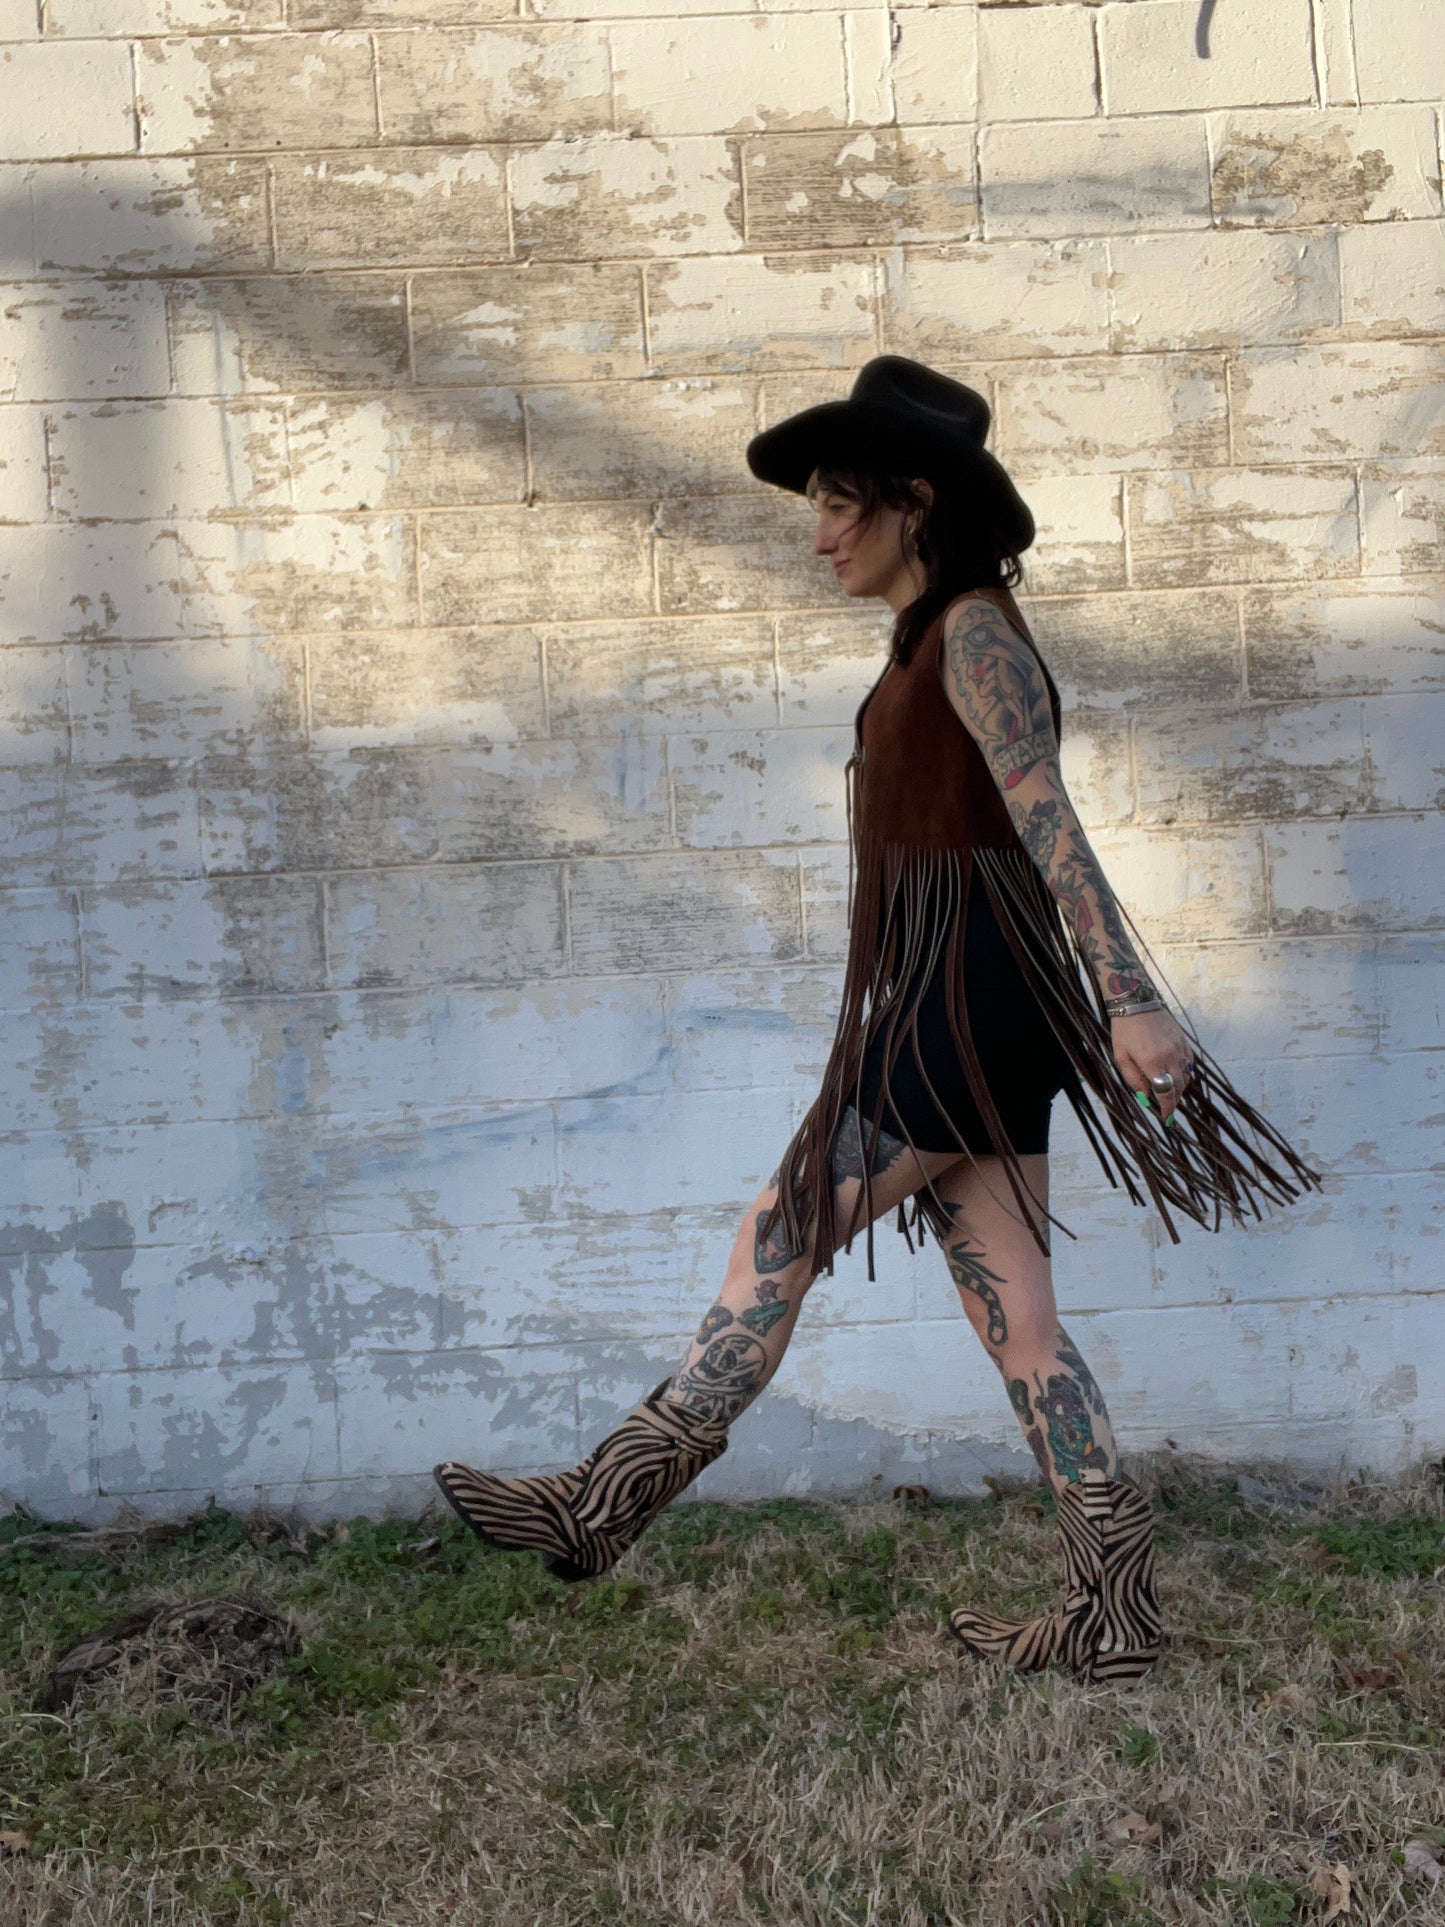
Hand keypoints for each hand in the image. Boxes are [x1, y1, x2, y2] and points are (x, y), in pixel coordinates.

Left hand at [1111, 1008, 1192, 1123]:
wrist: (1137, 1001)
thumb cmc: (1124, 1030)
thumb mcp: (1121, 1056)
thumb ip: (1133, 1079)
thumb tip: (1146, 1096)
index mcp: (1152, 1062)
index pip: (1166, 1092)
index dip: (1167, 1107)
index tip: (1165, 1116)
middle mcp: (1170, 1057)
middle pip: (1179, 1087)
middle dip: (1173, 1100)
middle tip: (1166, 1106)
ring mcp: (1179, 1048)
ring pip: (1186, 1076)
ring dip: (1179, 1087)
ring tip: (1169, 1090)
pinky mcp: (1184, 1041)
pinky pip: (1189, 1063)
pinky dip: (1185, 1072)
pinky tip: (1176, 1074)